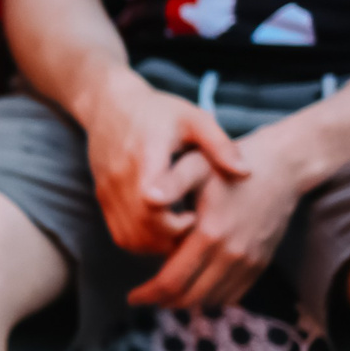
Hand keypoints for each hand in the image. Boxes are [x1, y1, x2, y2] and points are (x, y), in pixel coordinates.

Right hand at [78, 69, 249, 255]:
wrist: (110, 105)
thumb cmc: (159, 112)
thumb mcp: (194, 119)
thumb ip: (220, 145)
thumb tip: (246, 173)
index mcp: (146, 156)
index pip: (151, 201)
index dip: (173, 221)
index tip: (193, 216)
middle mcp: (121, 177)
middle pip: (141, 228)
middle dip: (170, 239)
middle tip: (192, 227)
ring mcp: (108, 191)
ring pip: (129, 238)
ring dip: (155, 245)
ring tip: (178, 230)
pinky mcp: (102, 198)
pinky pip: (120, 234)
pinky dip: (141, 241)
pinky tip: (161, 229)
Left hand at [128, 121, 306, 309]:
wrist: (280, 168)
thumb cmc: (227, 165)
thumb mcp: (195, 165)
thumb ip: (170, 181)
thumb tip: (146, 198)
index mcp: (210, 234)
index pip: (173, 280)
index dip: (149, 293)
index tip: (132, 296)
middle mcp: (232, 254)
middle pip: (191, 296)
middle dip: (163, 301)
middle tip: (144, 297)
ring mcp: (250, 261)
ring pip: (212, 299)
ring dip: (187, 301)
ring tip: (166, 294)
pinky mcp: (261, 263)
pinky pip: (234, 294)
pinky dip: (211, 297)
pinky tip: (195, 288)